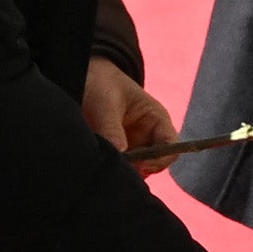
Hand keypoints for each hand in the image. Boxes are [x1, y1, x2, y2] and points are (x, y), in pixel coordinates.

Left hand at [78, 53, 184, 167]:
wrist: (82, 79)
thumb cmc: (101, 84)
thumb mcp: (105, 103)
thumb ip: (111, 129)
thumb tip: (118, 157)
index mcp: (157, 120)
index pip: (170, 147)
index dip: (159, 159)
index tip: (139, 164)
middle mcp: (149, 138)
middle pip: (154, 164)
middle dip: (137, 169)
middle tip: (118, 170)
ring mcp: (133, 148)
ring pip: (135, 171)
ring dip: (123, 172)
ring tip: (106, 168)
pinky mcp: (116, 155)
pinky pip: (119, 170)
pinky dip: (111, 172)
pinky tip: (99, 168)